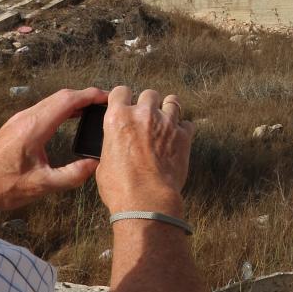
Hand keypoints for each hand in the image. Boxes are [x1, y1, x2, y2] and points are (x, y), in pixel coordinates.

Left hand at [0, 87, 101, 213]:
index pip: (68, 100)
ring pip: (52, 102)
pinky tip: (71, 120)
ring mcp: (19, 120)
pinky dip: (62, 109)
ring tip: (93, 110)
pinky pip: (44, 110)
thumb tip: (95, 165)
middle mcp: (27, 117)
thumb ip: (71, 175)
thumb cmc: (0, 186)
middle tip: (106, 104)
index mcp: (34, 126)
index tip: (109, 97)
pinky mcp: (15, 126)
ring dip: (73, 102)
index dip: (91, 95)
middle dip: (86, 96)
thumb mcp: (40, 185)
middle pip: (61, 96)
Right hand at [95, 85, 192, 216]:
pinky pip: (187, 123)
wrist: (146, 200)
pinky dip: (183, 128)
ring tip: (165, 121)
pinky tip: (178, 137)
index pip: (120, 91)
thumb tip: (116, 147)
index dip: (123, 97)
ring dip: (168, 109)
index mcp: (118, 118)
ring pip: (172, 101)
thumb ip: (112, 145)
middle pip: (149, 94)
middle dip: (148, 103)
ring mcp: (165, 123)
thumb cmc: (121, 187)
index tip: (126, 103)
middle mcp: (143, 115)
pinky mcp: (184, 136)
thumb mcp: (104, 162)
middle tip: (147, 117)